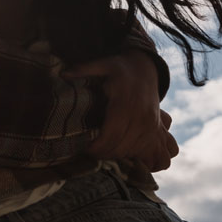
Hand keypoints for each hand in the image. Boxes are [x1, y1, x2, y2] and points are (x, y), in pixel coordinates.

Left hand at [63, 49, 177, 170]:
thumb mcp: (102, 64)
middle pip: (122, 147)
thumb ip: (84, 69)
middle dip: (105, 154)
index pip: (112, 134)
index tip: (86, 149)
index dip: (98, 147)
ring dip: (118, 156)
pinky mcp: (156, 129)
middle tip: (91, 152)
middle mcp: (142, 116)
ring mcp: (152, 125)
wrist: (144, 68)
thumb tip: (64, 74)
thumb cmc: (120, 69)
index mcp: (126, 103)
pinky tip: (123, 154)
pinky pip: (149, 151)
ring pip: (134, 151)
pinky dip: (137, 157)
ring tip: (103, 151)